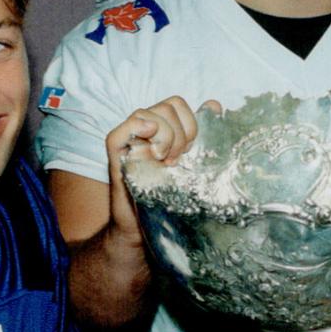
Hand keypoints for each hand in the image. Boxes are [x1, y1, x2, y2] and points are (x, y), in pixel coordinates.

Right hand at [103, 97, 211, 240]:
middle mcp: (144, 129)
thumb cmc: (170, 197)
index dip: (190, 124)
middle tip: (178, 161)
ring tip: (165, 163)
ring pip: (145, 114)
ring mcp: (128, 140)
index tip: (192, 150)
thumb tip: (214, 105)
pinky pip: (119, 132)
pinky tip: (153, 151)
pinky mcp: (115, 157)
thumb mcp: (193, 163)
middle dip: (181, 134)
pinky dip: (137, 131)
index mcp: (162, 127)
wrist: (147, 228)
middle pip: (166, 107)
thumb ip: (204, 135)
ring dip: (164, 138)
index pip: (176, 104)